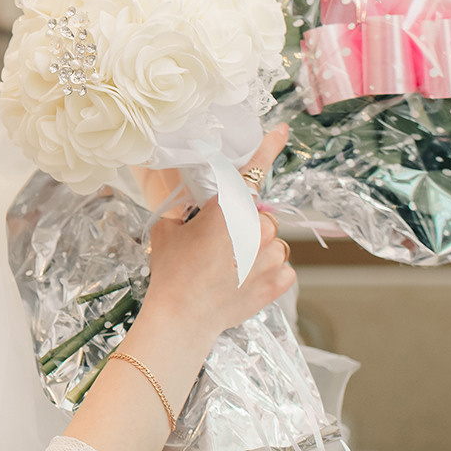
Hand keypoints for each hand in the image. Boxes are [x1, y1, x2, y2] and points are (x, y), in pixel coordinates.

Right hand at [139, 127, 295, 340]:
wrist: (181, 318)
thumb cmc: (172, 273)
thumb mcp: (168, 230)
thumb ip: (186, 210)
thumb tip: (191, 200)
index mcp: (230, 209)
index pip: (252, 171)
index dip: (267, 148)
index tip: (281, 131)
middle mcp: (258, 228)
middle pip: (259, 215)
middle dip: (245, 225)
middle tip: (219, 246)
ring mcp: (273, 255)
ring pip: (272, 242)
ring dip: (258, 250)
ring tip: (230, 269)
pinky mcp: (280, 280)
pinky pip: (281, 267)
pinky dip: (266, 272)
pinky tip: (243, 282)